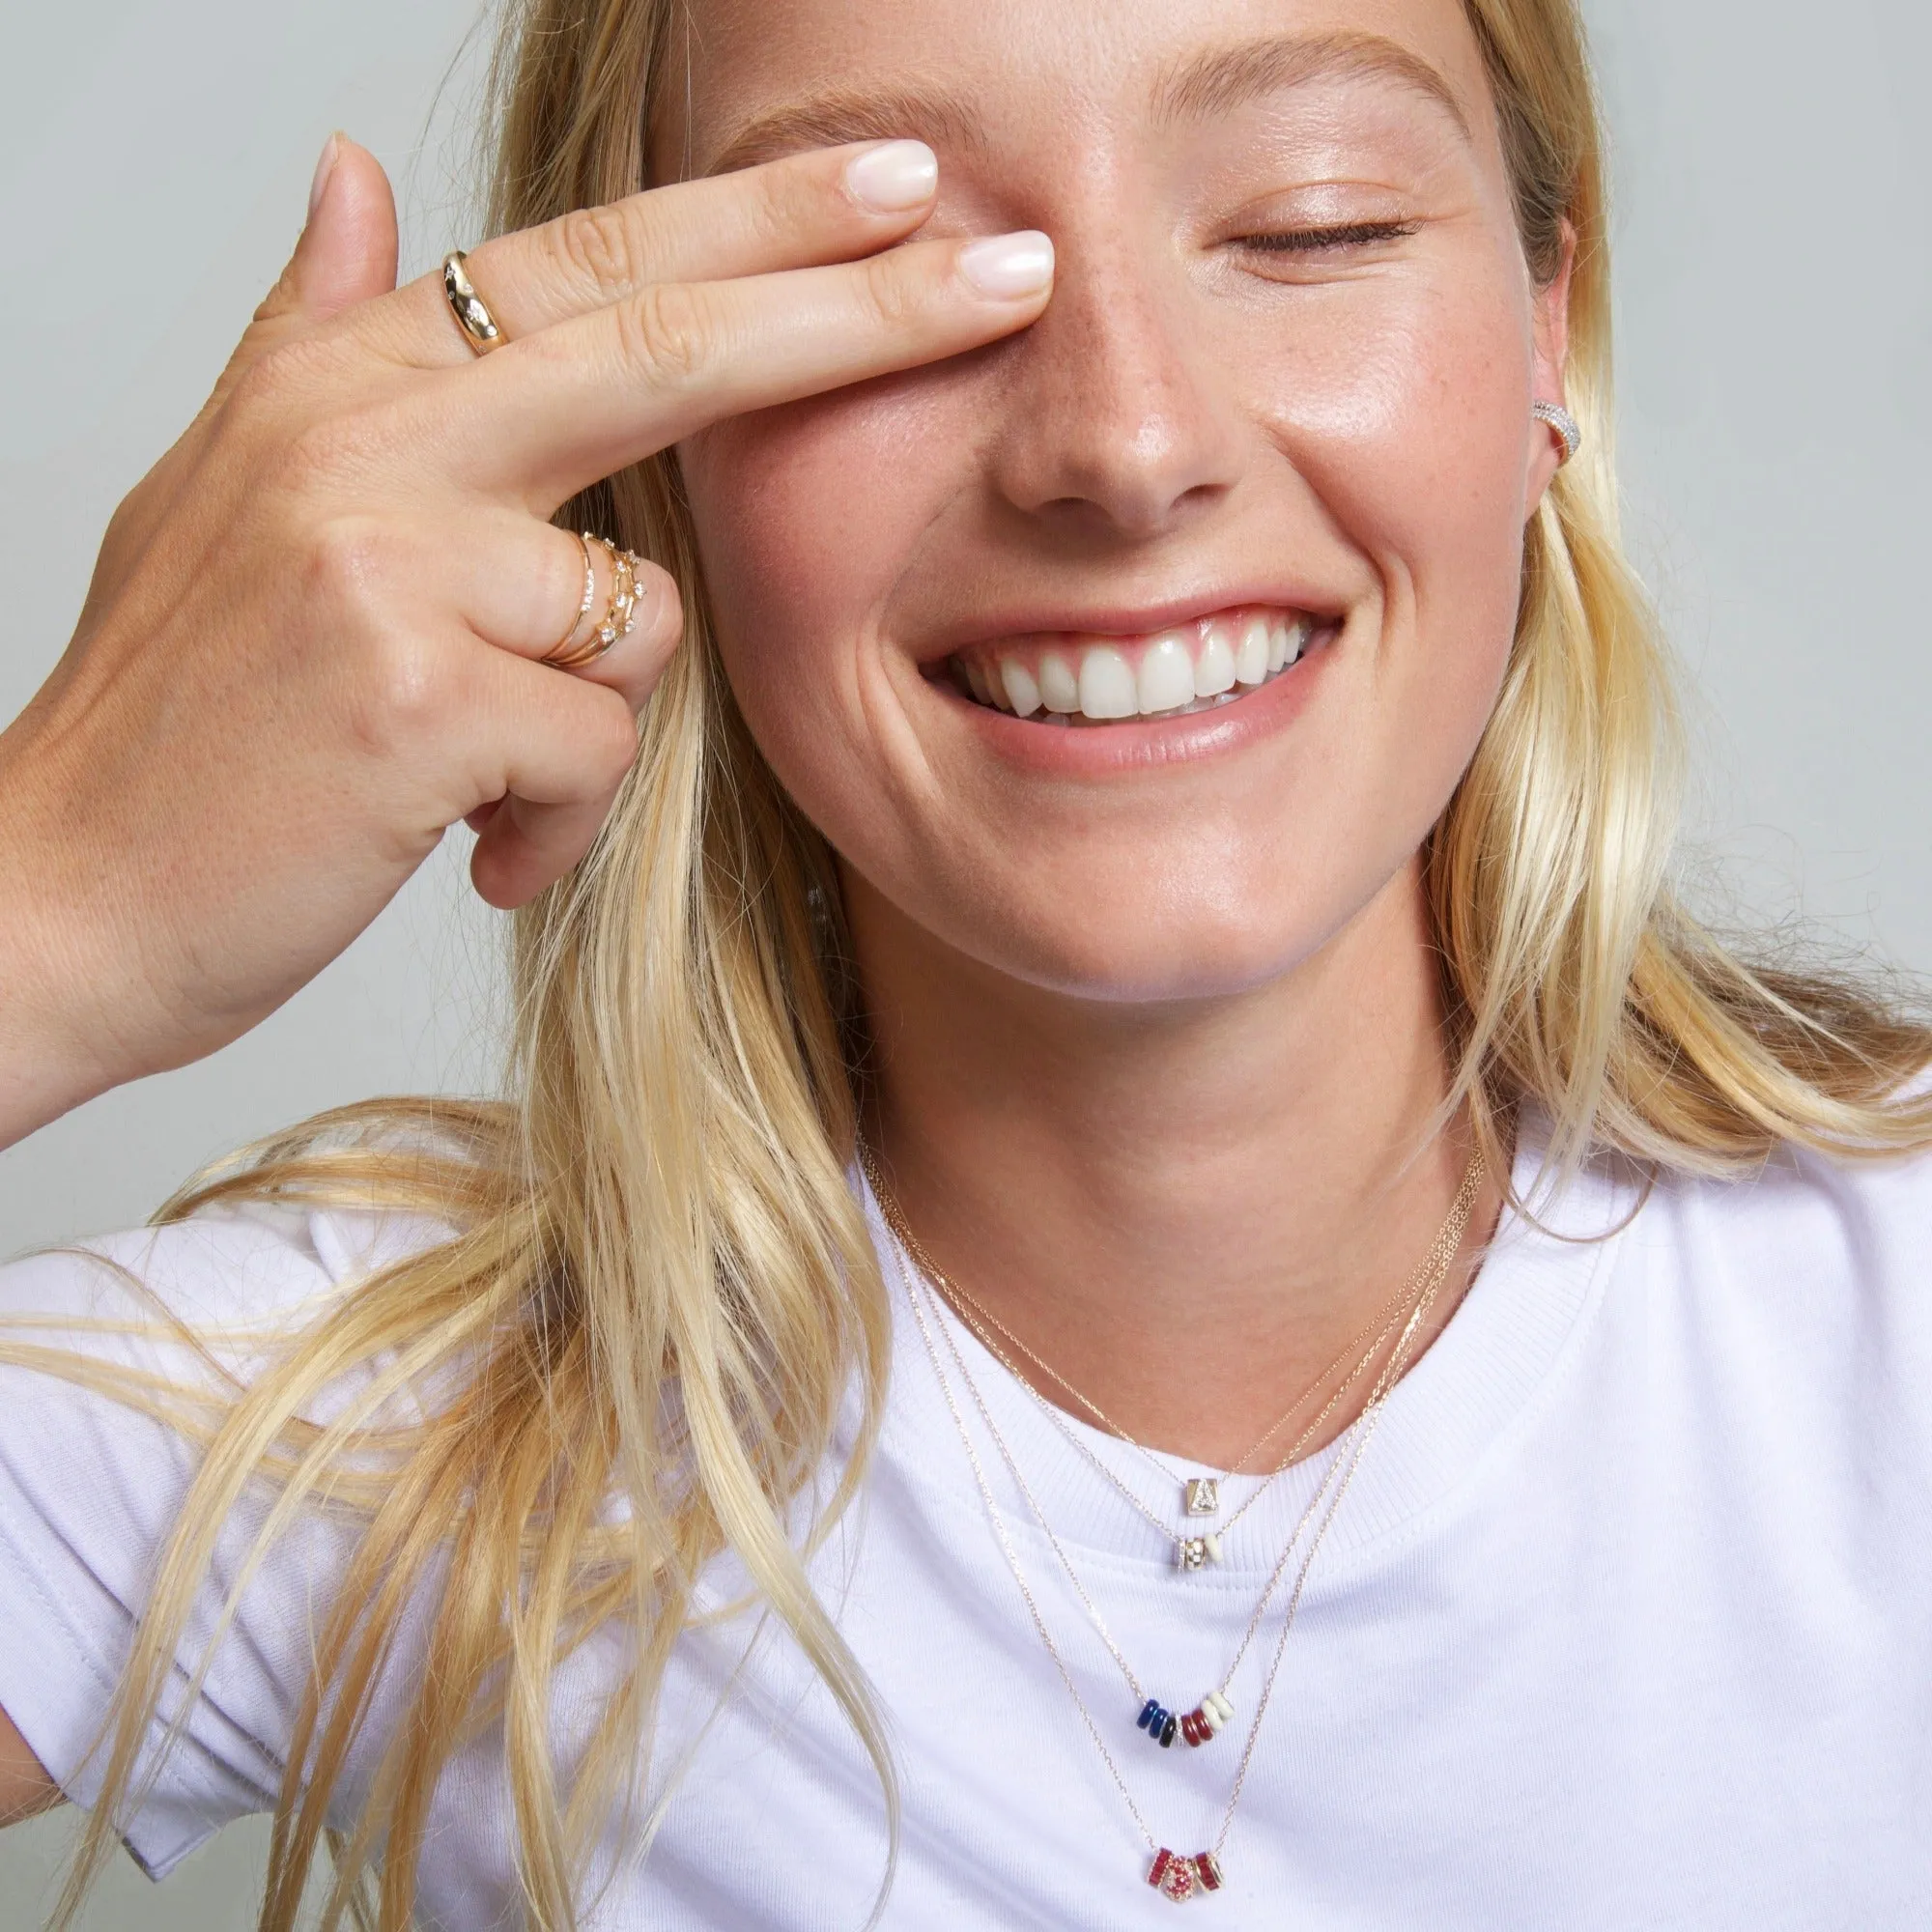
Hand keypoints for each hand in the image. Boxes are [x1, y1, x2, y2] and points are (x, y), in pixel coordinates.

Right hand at [0, 135, 1053, 1146]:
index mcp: (343, 385)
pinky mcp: (416, 692)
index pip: (587, 267)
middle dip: (861, 309)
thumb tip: (357, 174)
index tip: (897, 178)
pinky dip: (555, 821)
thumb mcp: (230, 490)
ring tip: (478, 781)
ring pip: (639, 618)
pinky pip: (600, 750)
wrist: (58, 889)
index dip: (753, 217)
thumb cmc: (181, 718)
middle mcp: (363, 437)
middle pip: (665, 345)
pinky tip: (458, 841)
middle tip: (1015, 273)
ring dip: (586, 728)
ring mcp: (386, 557)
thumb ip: (317, 331)